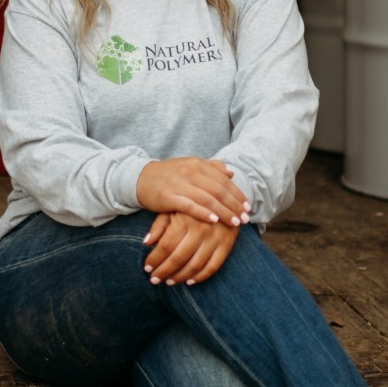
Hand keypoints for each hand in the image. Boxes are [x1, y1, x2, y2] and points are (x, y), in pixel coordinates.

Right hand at [135, 157, 250, 224]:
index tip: (248, 206)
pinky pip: (190, 206)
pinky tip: (214, 221)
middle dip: (234, 205)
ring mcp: (179, 183)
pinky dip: (204, 213)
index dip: (237, 194)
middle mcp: (189, 171)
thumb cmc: (168, 174)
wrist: (140, 178)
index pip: (223, 180)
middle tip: (246, 217)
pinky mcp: (168, 197)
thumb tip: (230, 173)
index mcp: (196, 164)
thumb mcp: (189, 165)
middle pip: (218, 190)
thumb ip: (210, 168)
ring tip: (235, 222)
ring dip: (224, 212)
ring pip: (207, 199)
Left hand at [142, 212, 238, 285]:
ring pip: (195, 265)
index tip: (146, 268)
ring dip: (180, 277)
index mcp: (185, 220)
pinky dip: (201, 277)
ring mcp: (215, 238)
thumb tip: (146, 242)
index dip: (154, 259)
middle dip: (163, 271)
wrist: (223, 196)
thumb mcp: (173, 208)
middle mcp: (200, 230)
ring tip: (169, 281)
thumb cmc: (191, 203)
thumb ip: (159, 225)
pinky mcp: (227, 244)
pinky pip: (213, 266)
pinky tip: (190, 281)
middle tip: (154, 279)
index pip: (166, 246)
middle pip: (178, 258)